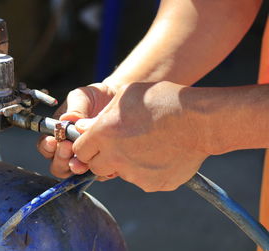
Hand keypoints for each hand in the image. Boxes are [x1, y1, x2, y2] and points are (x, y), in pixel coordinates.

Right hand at [37, 83, 114, 177]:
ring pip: (73, 173)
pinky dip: (98, 172)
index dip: (47, 147)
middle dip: (61, 158)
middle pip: (57, 165)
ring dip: (76, 168)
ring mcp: (84, 159)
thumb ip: (75, 108)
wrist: (118, 100)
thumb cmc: (96, 97)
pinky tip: (102, 163)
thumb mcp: (82, 97)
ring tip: (83, 160)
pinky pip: (97, 175)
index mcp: (58, 134)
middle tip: (69, 147)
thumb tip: (66, 120)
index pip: (46, 146)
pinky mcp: (101, 164)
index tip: (54, 141)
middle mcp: (69, 149)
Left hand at [72, 81, 208, 191]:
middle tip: (119, 144)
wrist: (200, 121)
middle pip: (95, 166)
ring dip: (124, 163)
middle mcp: (114, 158)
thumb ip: (100, 115)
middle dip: (102, 157)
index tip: (96, 140)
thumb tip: (82, 128)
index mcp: (103, 134)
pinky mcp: (152, 184)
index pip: (79, 150)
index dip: (86, 145)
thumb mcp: (126, 96)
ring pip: (119, 173)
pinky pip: (140, 179)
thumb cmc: (161, 100)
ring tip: (145, 145)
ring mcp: (133, 174)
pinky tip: (159, 153)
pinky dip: (145, 170)